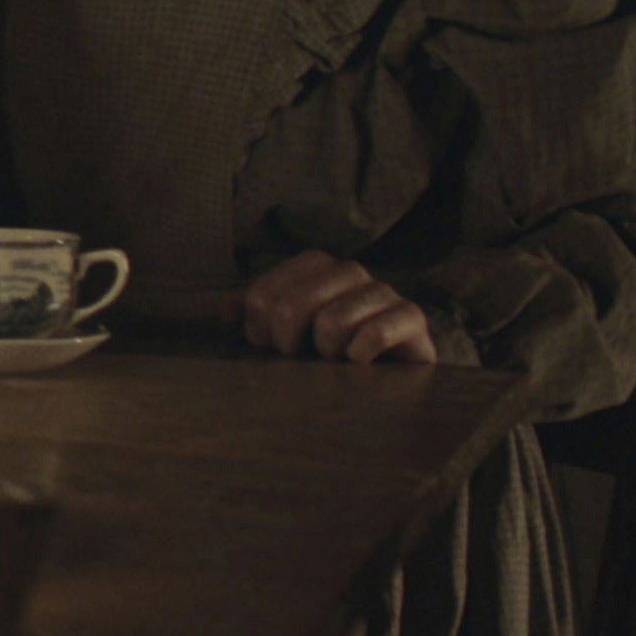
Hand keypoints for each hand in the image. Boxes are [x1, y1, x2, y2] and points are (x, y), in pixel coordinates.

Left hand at [241, 250, 438, 365]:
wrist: (396, 370)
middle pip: (291, 307)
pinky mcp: (412, 318)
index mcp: (316, 265)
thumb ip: (257, 314)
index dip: (259, 329)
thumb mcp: (291, 328)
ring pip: (332, 322)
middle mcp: (349, 271)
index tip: (272, 346)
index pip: (262, 295)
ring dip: (327, 352)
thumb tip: (223, 312)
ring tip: (336, 359)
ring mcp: (383, 291)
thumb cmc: (334, 346)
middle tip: (303, 357)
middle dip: (289, 343)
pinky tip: (361, 363)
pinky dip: (359, 356)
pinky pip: (373, 335)